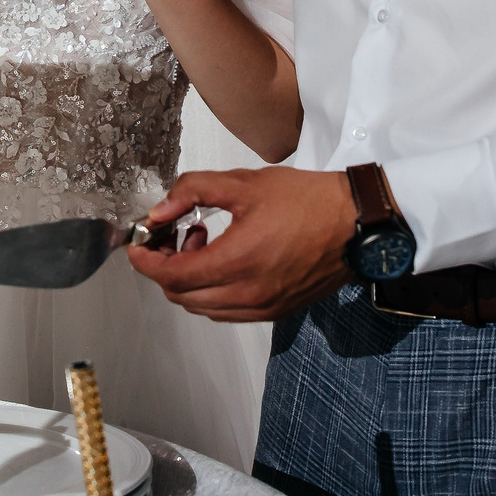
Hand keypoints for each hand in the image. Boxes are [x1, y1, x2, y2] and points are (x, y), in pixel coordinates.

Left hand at [126, 167, 357, 320]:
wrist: (357, 223)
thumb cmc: (306, 199)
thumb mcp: (244, 184)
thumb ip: (192, 192)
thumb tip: (157, 212)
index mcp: (236, 263)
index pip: (170, 276)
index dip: (145, 261)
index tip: (138, 243)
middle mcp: (247, 295)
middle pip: (181, 296)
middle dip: (166, 266)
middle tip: (174, 232)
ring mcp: (263, 308)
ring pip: (203, 308)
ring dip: (189, 280)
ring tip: (203, 241)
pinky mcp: (277, 311)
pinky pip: (228, 312)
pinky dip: (213, 291)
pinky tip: (226, 259)